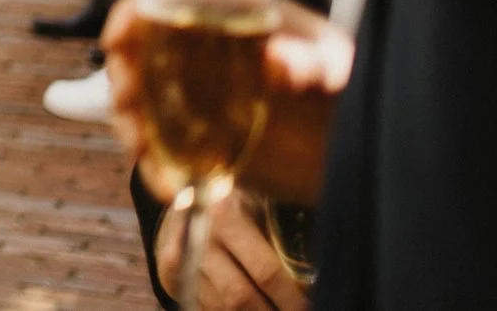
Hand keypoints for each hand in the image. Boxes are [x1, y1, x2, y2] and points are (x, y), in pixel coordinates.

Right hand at [104, 0, 354, 208]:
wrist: (357, 150)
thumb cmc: (350, 89)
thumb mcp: (340, 67)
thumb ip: (312, 60)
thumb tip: (275, 60)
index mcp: (228, 15)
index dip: (132, 15)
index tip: (118, 39)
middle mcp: (201, 52)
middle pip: (137, 53)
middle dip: (123, 79)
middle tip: (131, 105)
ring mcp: (197, 98)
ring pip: (140, 105)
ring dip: (131, 127)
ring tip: (146, 153)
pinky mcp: (200, 141)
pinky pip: (162, 151)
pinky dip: (157, 170)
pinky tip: (171, 188)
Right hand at [154, 191, 309, 310]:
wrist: (182, 197)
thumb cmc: (236, 203)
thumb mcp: (258, 204)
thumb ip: (282, 233)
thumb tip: (325, 271)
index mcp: (224, 213)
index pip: (266, 272)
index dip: (293, 299)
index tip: (314, 307)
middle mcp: (197, 236)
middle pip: (241, 298)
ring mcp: (179, 259)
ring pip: (224, 309)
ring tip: (276, 309)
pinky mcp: (170, 276)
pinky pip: (207, 309)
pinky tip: (253, 308)